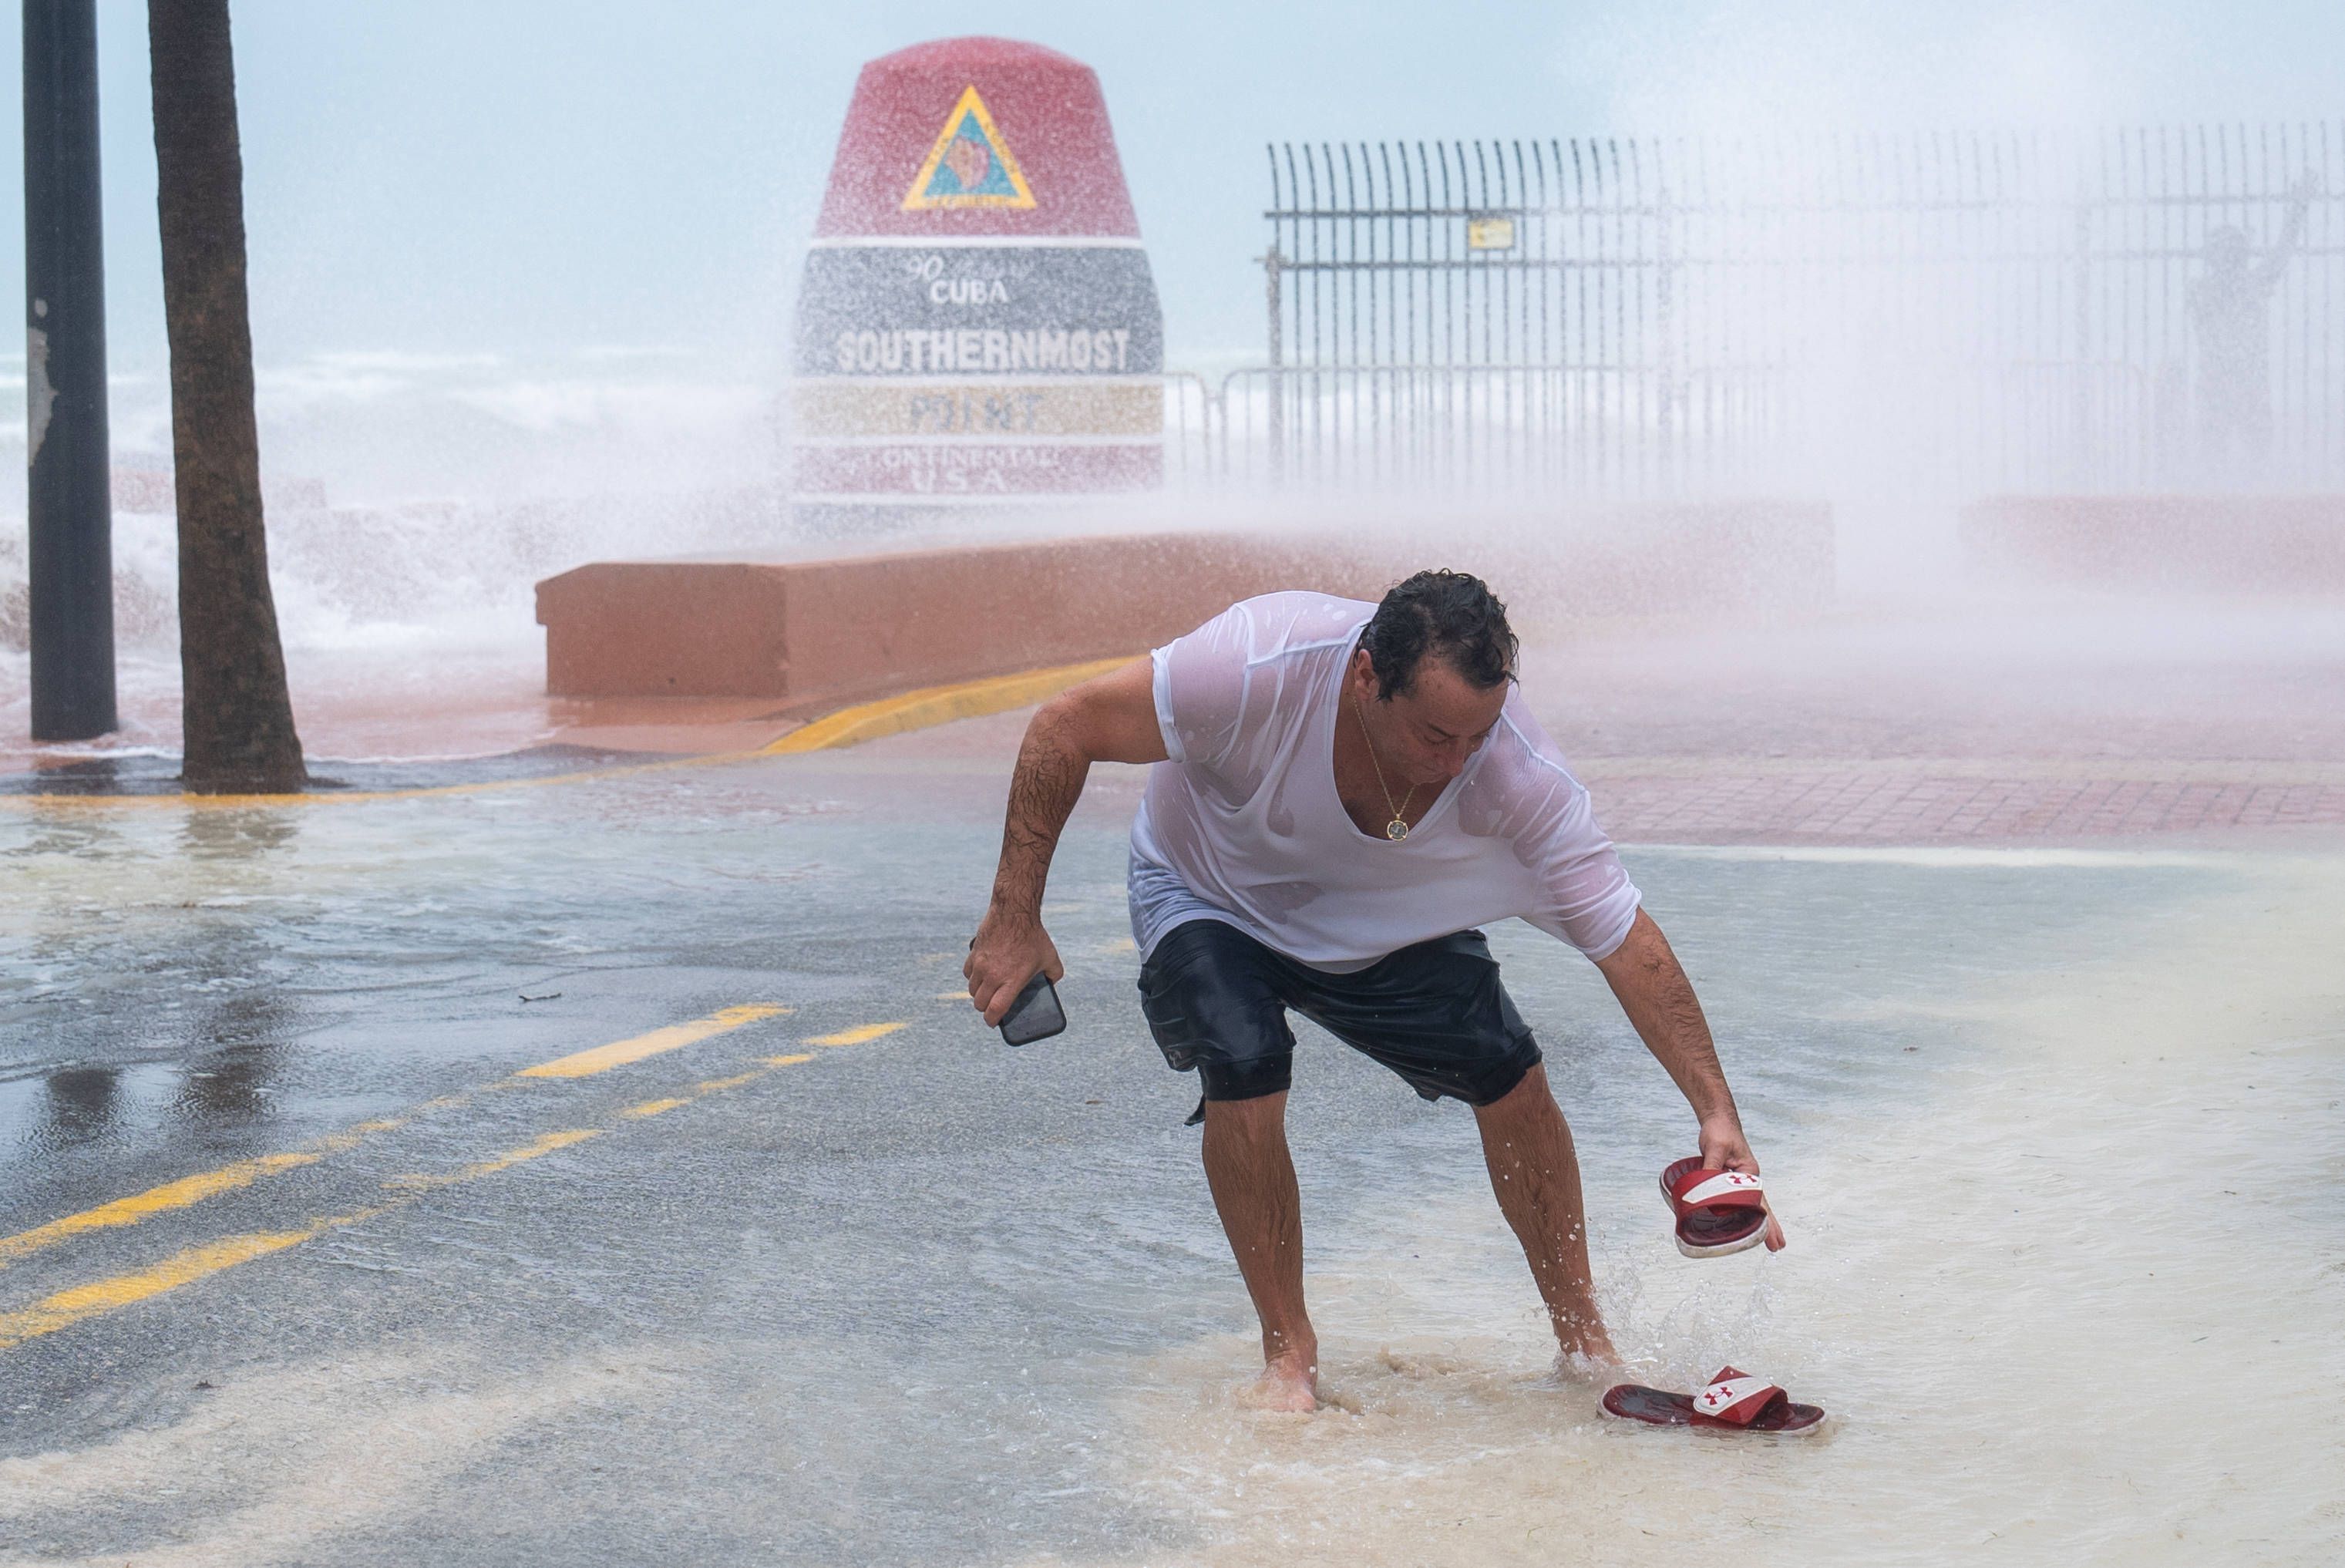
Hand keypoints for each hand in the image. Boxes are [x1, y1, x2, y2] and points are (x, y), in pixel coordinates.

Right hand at [965, 904, 1064, 1026]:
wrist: (1014, 912)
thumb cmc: (1034, 936)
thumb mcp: (1051, 958)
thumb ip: (1053, 974)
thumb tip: (1051, 983)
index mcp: (1011, 981)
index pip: (995, 1010)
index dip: (992, 1021)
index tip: (993, 1022)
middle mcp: (993, 976)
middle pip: (980, 1003)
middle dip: (986, 1009)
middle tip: (993, 1006)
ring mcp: (981, 965)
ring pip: (972, 989)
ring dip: (979, 993)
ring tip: (988, 990)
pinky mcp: (974, 954)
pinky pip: (968, 973)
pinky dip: (973, 977)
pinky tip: (981, 974)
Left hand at [1698, 1111, 1786, 1251]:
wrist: (1717, 1121)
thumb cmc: (1719, 1132)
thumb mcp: (1715, 1149)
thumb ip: (1711, 1169)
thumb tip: (1706, 1191)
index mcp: (1750, 1172)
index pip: (1760, 1201)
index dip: (1767, 1221)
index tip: (1775, 1238)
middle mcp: (1748, 1178)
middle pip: (1761, 1206)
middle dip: (1769, 1227)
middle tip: (1779, 1247)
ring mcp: (1741, 1179)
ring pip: (1750, 1205)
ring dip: (1758, 1222)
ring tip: (1768, 1241)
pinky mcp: (1730, 1179)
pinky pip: (1737, 1199)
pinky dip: (1741, 1212)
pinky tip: (1743, 1222)